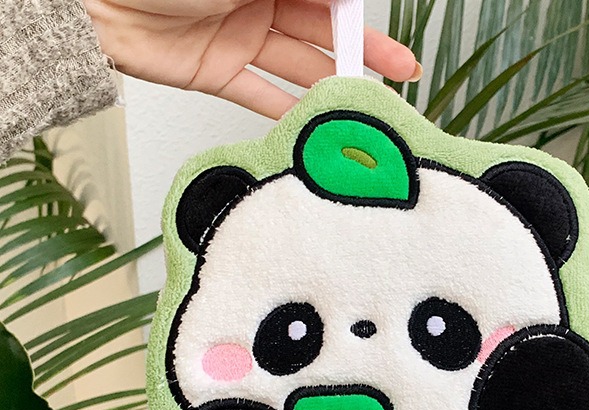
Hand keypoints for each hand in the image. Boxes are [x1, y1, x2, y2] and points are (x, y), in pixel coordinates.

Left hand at [83, 0, 419, 117]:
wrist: (94, 0)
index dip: (361, 19)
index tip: (391, 43)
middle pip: (322, 31)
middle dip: (361, 53)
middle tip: (400, 76)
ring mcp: (239, 36)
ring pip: (297, 65)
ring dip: (329, 86)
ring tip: (362, 106)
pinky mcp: (217, 71)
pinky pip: (260, 94)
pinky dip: (286, 110)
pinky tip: (315, 124)